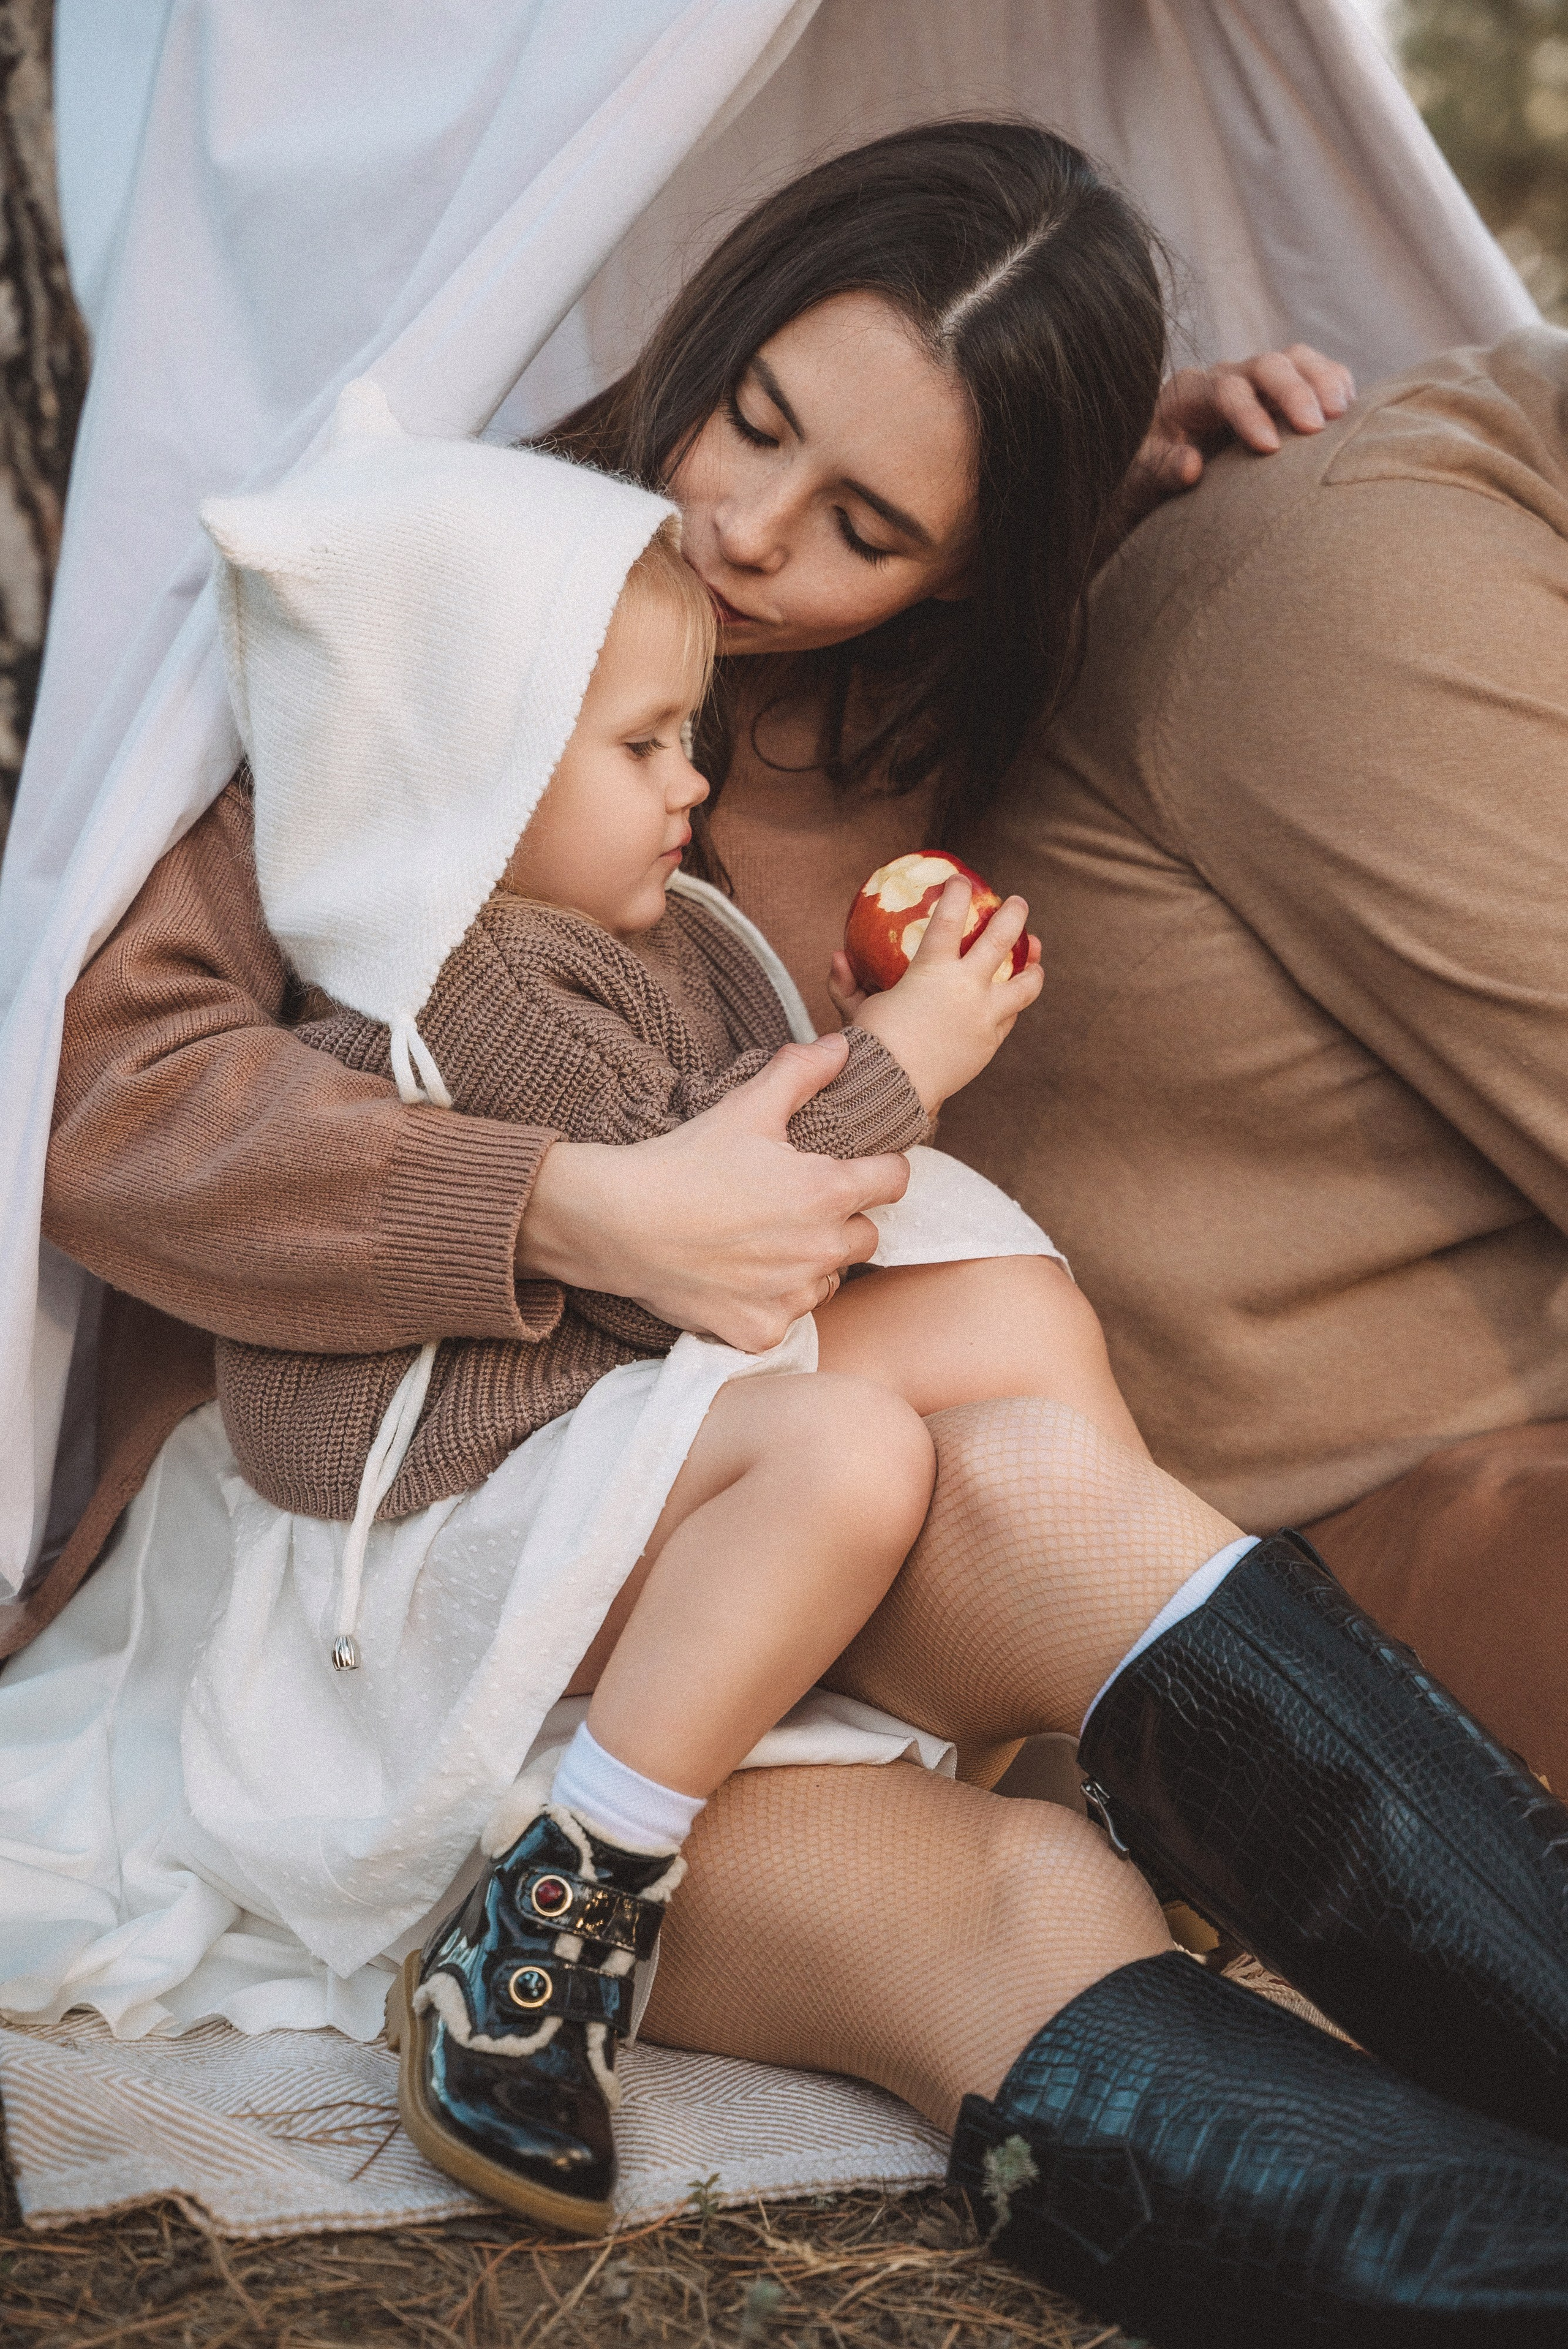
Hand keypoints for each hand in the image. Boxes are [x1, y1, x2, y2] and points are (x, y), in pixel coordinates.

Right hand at [516, 1034, 909, 1349]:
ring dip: (810, 1265)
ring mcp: (791, 1296)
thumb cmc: (684, 1162)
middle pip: (866, 1236)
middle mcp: (820, 1249)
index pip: (894, 1181)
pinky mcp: (760, 1331)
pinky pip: (787, 1318)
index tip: (854, 1169)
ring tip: (763, 1244)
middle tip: (795, 1207)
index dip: (879, 1169)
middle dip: (842, 1221)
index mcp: (827, 1191)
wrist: (617, 1224)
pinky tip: (738, 1280)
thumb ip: (801, 1073)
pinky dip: (770, 1303)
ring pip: (829, 1281)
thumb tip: (842, 1046)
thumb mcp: (746, 1107)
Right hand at [847, 878, 1042, 1114]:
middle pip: (1002, 939)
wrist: (892, 1091)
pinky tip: (1013, 998)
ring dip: (1034, 965)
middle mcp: (966, 988)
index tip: (961, 880)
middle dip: (1013, 914)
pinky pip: (1011, 1017)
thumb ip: (847, 983)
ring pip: (1025, 984)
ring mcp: (985, 1016)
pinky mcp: (991, 1042)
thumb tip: (837, 955)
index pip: (950, 919)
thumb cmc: (871, 1047)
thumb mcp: (857, 1010)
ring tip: (1037, 956)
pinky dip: (1014, 1004)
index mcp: (932, 971)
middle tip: (1017, 903)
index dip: (958, 894)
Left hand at [1123, 343, 1355, 524]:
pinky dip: (1334, 381)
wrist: (1158, 462)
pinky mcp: (1279, 390)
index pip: (1224, 390)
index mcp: (1187, 392)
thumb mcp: (1143, 476)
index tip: (1270, 448)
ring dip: (1322, 380)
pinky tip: (1350, 407)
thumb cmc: (1150, 471)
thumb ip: (1163, 469)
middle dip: (1294, 391)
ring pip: (1294, 358)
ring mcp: (1255, 379)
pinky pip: (1313, 370)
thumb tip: (1191, 465)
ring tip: (1342, 413)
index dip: (1249, 414)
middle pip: (1266, 364)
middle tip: (1318, 426)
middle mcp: (1224, 376)